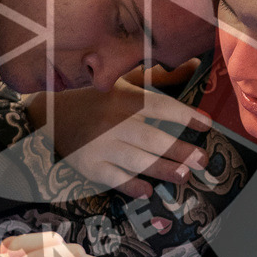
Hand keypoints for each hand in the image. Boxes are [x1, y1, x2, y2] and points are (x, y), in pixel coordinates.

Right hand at [47, 75, 212, 197]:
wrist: (49, 117)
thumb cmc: (94, 100)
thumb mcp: (123, 83)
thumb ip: (158, 78)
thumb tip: (194, 66)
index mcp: (123, 98)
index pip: (159, 106)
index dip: (185, 115)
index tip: (207, 125)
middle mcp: (113, 121)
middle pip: (151, 137)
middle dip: (179, 149)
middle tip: (202, 160)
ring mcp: (100, 145)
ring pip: (136, 160)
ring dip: (162, 169)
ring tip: (184, 176)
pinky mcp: (89, 165)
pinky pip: (113, 178)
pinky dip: (131, 186)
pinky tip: (147, 191)